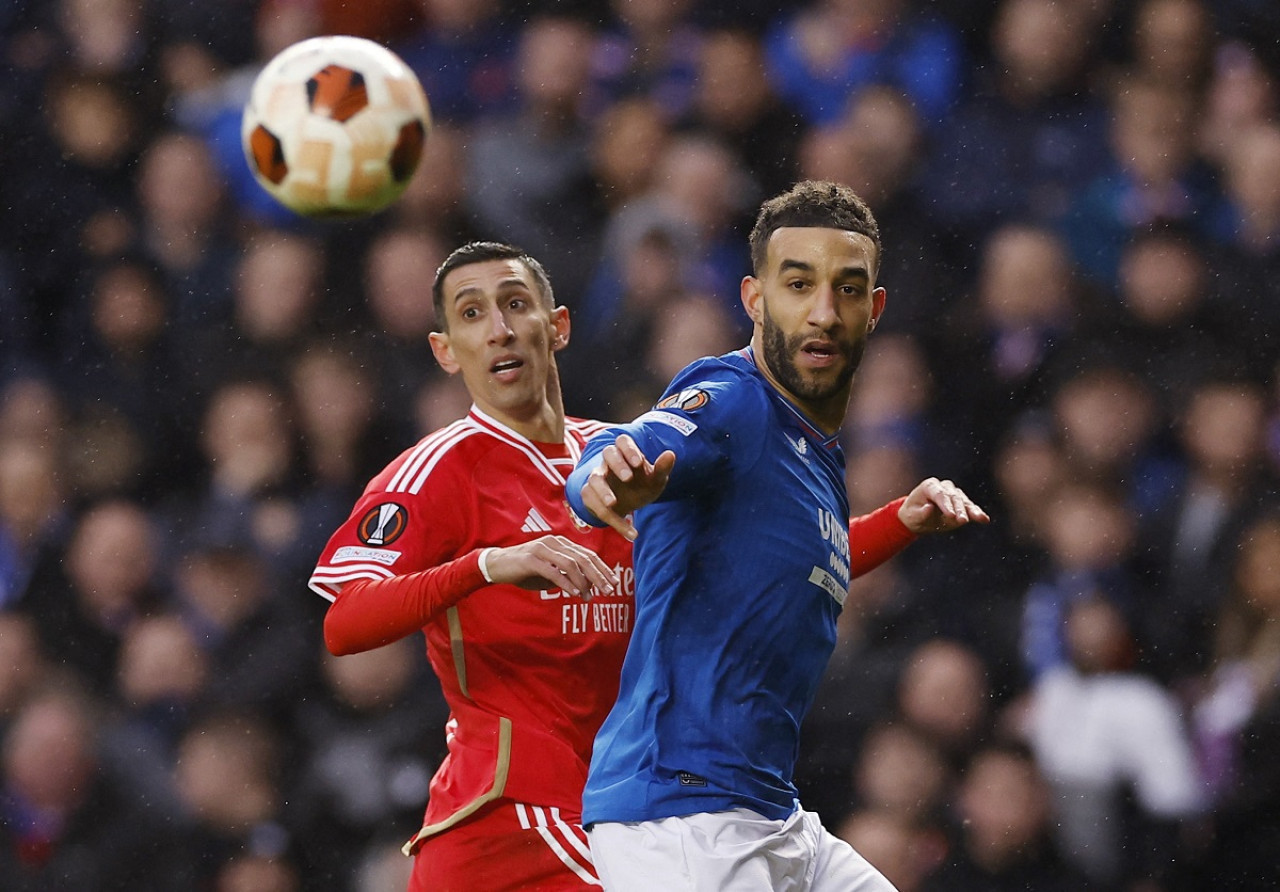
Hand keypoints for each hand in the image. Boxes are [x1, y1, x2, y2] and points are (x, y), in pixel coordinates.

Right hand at [483, 535, 618, 599]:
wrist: (496, 565)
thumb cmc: (525, 570)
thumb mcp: (550, 573)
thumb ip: (567, 577)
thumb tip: (588, 588)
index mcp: (561, 543)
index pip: (587, 555)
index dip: (602, 568)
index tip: (614, 582)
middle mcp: (554, 542)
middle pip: (583, 558)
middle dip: (599, 575)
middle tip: (609, 590)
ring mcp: (542, 549)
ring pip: (571, 564)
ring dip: (583, 582)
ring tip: (589, 596)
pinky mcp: (531, 559)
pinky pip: (553, 571)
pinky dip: (566, 583)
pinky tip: (573, 593)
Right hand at [579, 434, 675, 540]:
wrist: (628, 504)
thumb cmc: (642, 485)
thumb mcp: (655, 479)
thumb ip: (662, 468)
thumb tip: (670, 454)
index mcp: (625, 453)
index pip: (622, 441)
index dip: (628, 449)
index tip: (638, 462)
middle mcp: (609, 463)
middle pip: (607, 454)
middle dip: (617, 464)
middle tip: (628, 478)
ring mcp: (597, 479)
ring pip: (594, 480)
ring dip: (602, 492)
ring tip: (614, 503)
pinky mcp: (590, 497)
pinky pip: (595, 506)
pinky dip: (613, 520)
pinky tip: (630, 532)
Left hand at [897, 477, 989, 534]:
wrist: (918, 518)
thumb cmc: (913, 515)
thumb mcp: (912, 516)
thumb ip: (920, 513)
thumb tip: (929, 508)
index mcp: (930, 486)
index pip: (939, 494)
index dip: (946, 504)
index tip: (950, 515)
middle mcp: (944, 487)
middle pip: (953, 497)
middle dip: (959, 509)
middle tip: (962, 521)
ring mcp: (954, 494)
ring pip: (964, 501)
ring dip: (971, 511)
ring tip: (979, 518)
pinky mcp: (962, 504)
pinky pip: (971, 508)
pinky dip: (977, 513)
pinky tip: (985, 520)